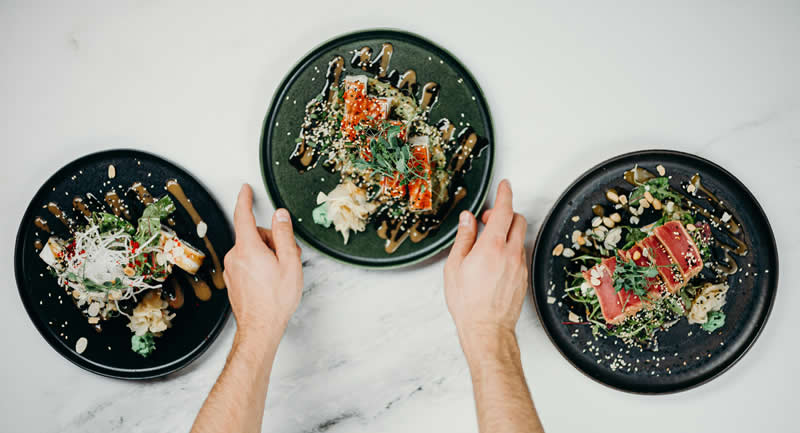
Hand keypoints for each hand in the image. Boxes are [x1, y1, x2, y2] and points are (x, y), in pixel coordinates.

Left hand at [223, 184, 302, 338]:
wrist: (260, 327)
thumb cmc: (275, 300)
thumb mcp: (289, 262)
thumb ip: (283, 234)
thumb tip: (279, 216)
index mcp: (248, 248)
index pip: (243, 216)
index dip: (245, 199)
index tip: (245, 190)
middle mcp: (235, 256)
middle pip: (253, 235)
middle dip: (271, 241)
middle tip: (285, 258)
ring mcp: (231, 269)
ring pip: (251, 250)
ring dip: (266, 255)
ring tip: (278, 274)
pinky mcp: (232, 280)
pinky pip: (246, 263)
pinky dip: (258, 265)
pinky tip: (268, 281)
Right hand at [444, 179, 527, 340]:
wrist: (487, 329)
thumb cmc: (468, 302)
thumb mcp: (455, 266)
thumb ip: (464, 238)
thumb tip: (468, 219)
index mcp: (492, 246)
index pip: (504, 210)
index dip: (505, 194)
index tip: (505, 185)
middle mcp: (511, 253)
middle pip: (517, 220)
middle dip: (505, 213)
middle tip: (488, 218)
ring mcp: (520, 265)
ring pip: (519, 237)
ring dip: (506, 232)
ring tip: (487, 244)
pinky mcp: (523, 277)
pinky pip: (519, 254)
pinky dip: (509, 249)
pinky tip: (494, 260)